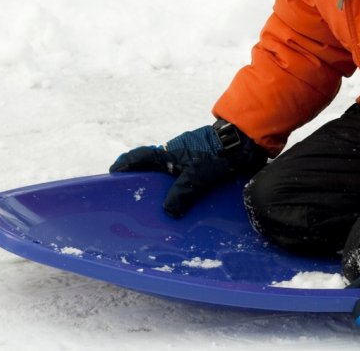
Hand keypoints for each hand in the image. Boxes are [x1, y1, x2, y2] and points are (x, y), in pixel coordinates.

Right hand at [110, 120, 266, 216]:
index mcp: (168, 153)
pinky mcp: (205, 168)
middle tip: (137, 207)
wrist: (248, 141)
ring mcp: (191, 161)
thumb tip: (167, 211)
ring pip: (172, 179)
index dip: (124, 166)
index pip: (139, 158)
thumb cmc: (219, 152)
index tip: (111, 176)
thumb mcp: (198, 174)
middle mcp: (176, 156)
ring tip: (164, 218)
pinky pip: (189, 183)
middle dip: (145, 187)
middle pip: (154, 172)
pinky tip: (188, 213)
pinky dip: (185, 196)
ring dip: (168, 194)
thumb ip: (181, 192)